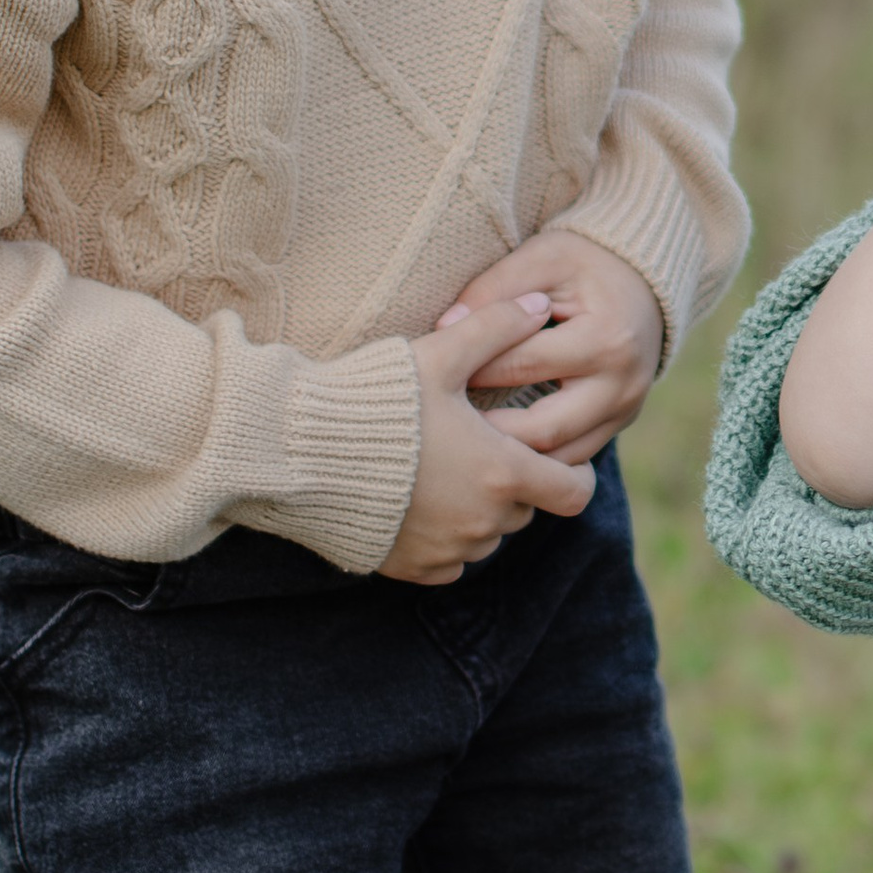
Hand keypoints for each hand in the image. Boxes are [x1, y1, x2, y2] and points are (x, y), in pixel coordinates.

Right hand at [381, 292, 597, 584]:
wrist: (297, 452)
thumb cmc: (374, 400)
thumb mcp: (439, 354)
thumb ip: (496, 327)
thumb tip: (538, 304)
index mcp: (501, 473)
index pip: (575, 492)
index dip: (574, 472)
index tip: (552, 452)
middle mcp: (481, 523)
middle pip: (526, 509)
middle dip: (515, 481)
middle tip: (482, 445)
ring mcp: (446, 551)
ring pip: (487, 536)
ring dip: (479, 510)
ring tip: (444, 469)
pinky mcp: (411, 568)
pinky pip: (449, 562)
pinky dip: (445, 537)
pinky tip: (420, 502)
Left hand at [436, 230, 665, 463]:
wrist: (645, 279)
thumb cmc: (584, 263)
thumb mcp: (542, 258)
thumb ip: (493, 289)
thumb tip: (443, 328)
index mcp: (606, 339)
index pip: (523, 366)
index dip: (472, 370)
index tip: (431, 375)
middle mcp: (622, 384)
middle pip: (542, 430)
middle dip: (486, 432)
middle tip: (440, 426)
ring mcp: (626, 410)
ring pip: (559, 457)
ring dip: (510, 456)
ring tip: (464, 444)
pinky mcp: (621, 423)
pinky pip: (574, 458)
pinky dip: (536, 459)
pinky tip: (498, 448)